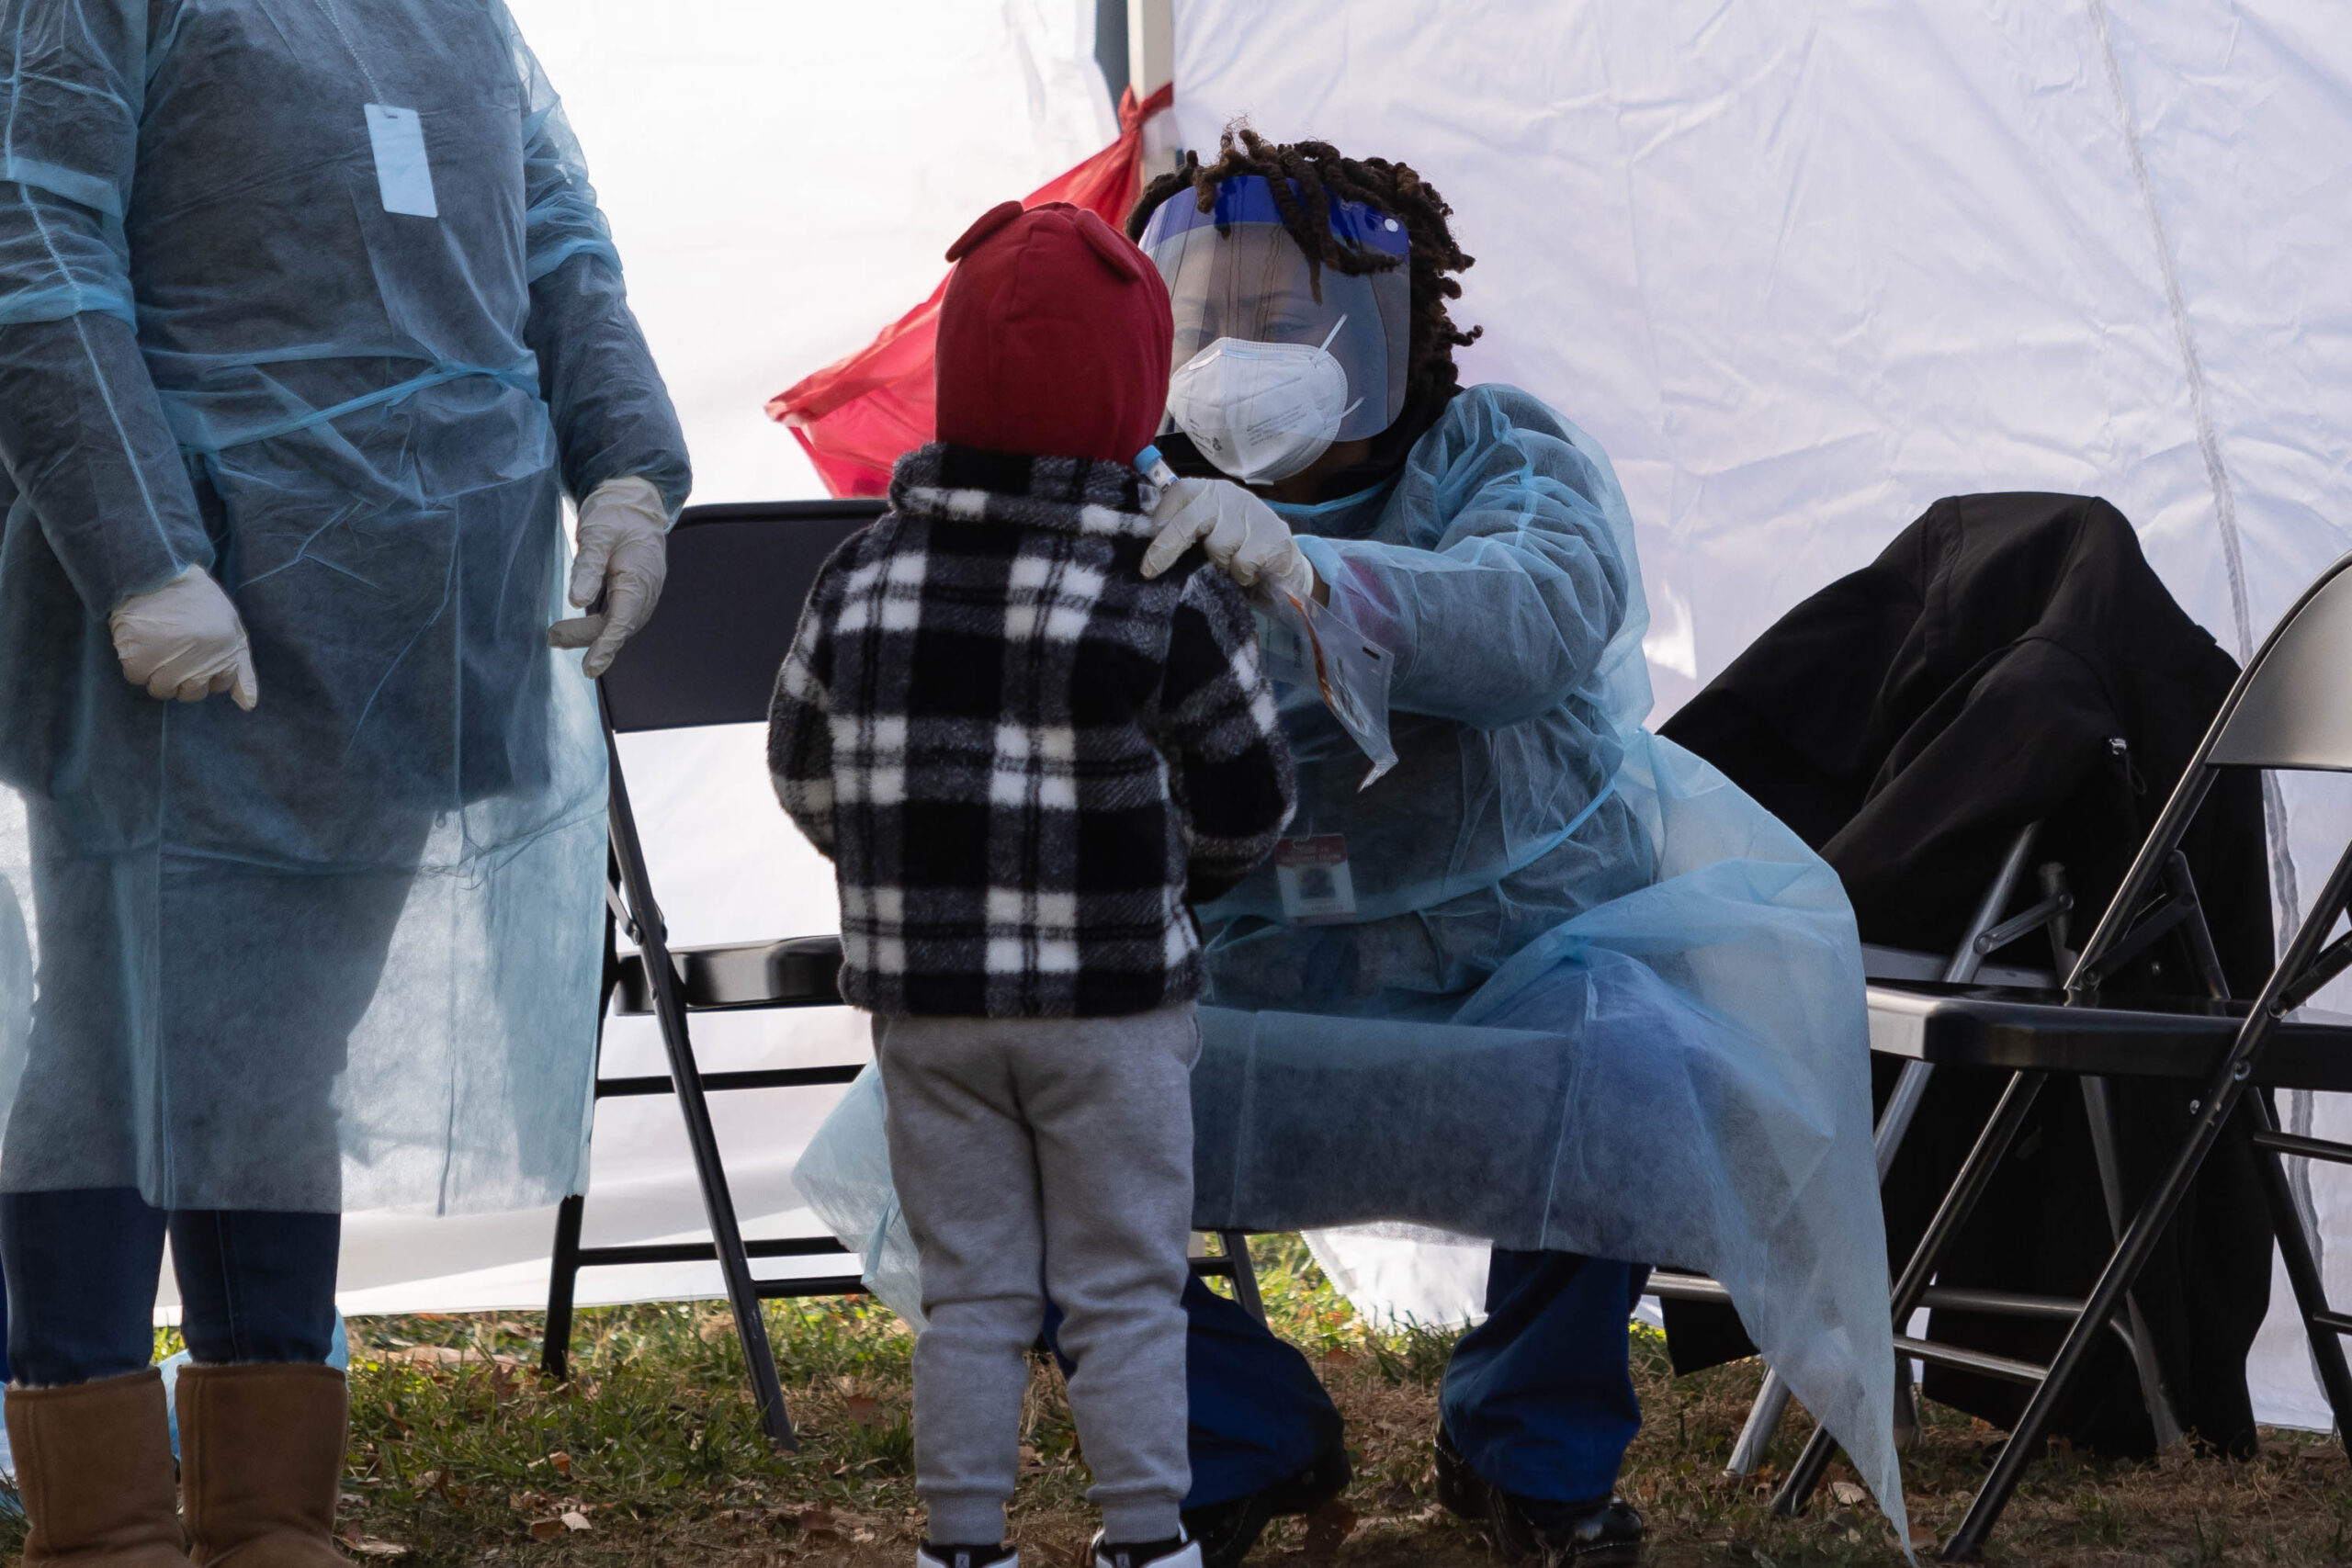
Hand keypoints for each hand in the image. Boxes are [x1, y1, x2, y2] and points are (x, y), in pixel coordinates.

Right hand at [109, 566, 257, 708]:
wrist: (158, 572)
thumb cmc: (198, 601)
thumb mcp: (232, 630)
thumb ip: (242, 670)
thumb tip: (248, 706)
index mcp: (225, 654)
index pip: (218, 685)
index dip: (209, 670)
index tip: (200, 650)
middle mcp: (199, 663)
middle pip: (190, 694)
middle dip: (184, 678)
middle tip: (176, 649)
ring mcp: (167, 663)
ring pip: (161, 690)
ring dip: (157, 674)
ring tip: (158, 645)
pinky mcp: (137, 658)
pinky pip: (136, 678)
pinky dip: (136, 665)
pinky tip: (142, 643)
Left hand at [548, 476, 669, 678]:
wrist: (635, 502)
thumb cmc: (616, 514)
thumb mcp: (597, 534)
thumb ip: (587, 566)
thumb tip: (576, 602)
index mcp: (640, 577)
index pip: (623, 620)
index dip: (605, 646)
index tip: (590, 668)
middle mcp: (646, 591)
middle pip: (617, 627)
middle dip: (587, 638)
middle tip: (551, 637)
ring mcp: (642, 594)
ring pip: (618, 625)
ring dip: (591, 635)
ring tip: (557, 636)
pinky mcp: (633, 593)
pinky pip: (618, 617)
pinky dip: (599, 626)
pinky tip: (579, 628)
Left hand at [1140, 476, 1317, 601]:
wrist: (1287, 566)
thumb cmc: (1239, 549)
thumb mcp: (1211, 532)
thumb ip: (1186, 530)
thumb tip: (1149, 539)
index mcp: (1212, 492)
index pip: (1180, 491)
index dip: (1162, 516)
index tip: (1150, 539)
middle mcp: (1231, 497)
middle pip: (1191, 519)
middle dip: (1167, 546)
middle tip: (1149, 570)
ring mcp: (1253, 515)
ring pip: (1218, 546)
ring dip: (1220, 566)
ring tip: (1231, 568)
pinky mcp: (1272, 536)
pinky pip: (1241, 563)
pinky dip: (1242, 576)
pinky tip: (1251, 573)